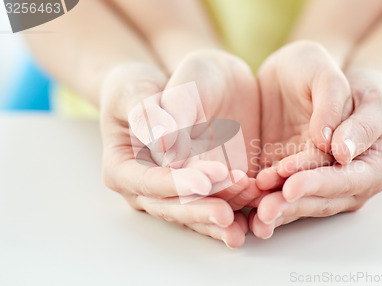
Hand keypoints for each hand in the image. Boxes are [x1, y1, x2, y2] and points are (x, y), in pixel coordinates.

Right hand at [100, 55, 259, 247]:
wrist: (164, 85)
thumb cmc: (140, 86)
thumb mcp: (136, 91)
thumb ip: (148, 116)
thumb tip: (162, 142)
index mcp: (121, 168)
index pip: (147, 183)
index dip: (175, 185)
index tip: (202, 182)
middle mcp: (147, 189)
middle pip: (172, 207)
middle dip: (201, 211)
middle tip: (227, 215)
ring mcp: (175, 191)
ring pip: (197, 211)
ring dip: (222, 216)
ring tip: (248, 218)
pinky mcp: (200, 187)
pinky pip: (218, 201)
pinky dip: (238, 206)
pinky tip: (258, 208)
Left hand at [252, 53, 381, 237]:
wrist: (330, 84)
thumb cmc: (360, 86)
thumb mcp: (368, 93)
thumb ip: (356, 121)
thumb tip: (340, 151)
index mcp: (374, 165)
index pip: (346, 179)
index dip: (318, 184)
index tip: (291, 185)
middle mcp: (349, 184)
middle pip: (320, 200)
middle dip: (292, 206)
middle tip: (266, 210)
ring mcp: (319, 184)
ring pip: (299, 203)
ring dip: (277, 210)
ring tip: (255, 216)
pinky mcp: (295, 180)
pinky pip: (280, 194)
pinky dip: (265, 201)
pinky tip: (247, 208)